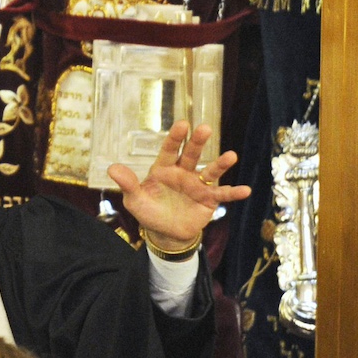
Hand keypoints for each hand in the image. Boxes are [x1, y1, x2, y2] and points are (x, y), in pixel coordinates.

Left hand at [108, 121, 247, 246]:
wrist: (166, 233)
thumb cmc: (149, 212)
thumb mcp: (134, 200)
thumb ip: (128, 184)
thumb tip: (112, 168)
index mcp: (164, 168)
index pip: (170, 150)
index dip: (176, 138)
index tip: (182, 124)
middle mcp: (183, 172)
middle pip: (191, 155)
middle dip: (198, 142)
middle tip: (205, 128)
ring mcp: (197, 185)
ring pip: (210, 171)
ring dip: (221, 164)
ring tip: (231, 156)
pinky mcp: (208, 200)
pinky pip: (222, 195)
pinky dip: (233, 193)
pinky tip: (246, 190)